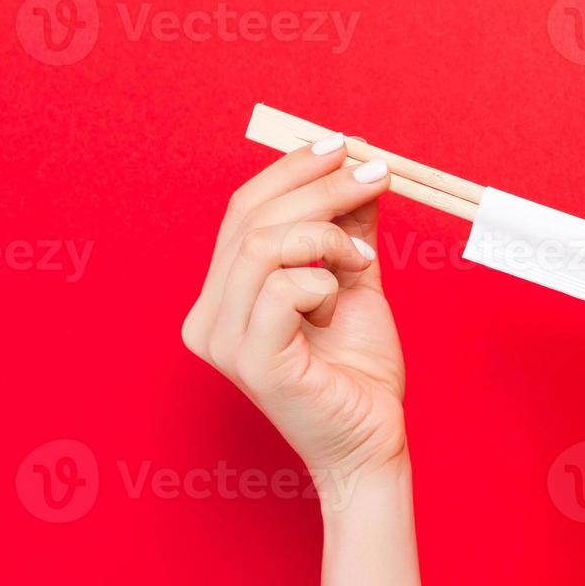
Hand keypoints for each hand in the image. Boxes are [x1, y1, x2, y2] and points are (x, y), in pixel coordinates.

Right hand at [181, 135, 406, 493]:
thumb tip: (357, 167)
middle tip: (376, 173)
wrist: (373, 439)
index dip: (291, 170)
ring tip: (365, 259)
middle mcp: (208, 317)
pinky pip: (281, 288)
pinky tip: (342, 298)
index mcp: (222, 295)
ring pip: (262, 245)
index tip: (345, 145)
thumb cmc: (358, 368)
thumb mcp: (353, 280)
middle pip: (251, 218)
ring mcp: (224, 342)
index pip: (243, 211)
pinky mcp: (253, 363)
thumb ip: (346, 228)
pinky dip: (322, 280)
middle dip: (319, 184)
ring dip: (327, 235)